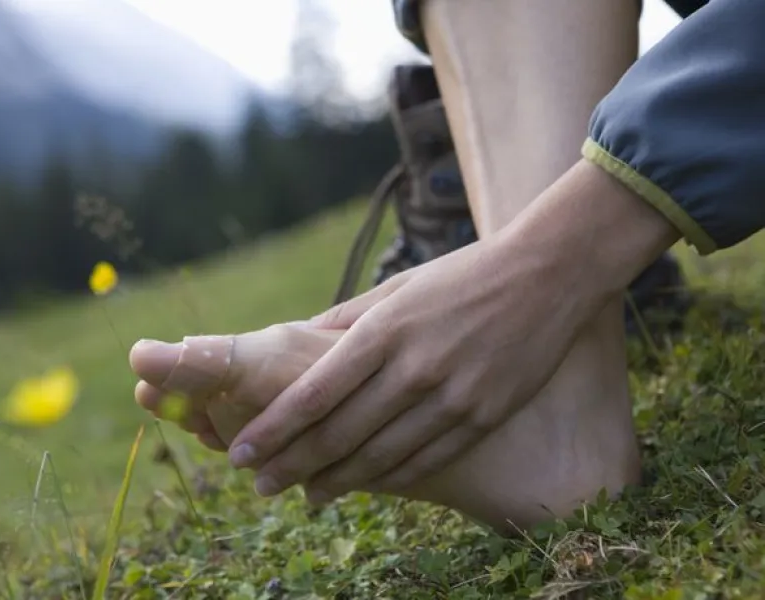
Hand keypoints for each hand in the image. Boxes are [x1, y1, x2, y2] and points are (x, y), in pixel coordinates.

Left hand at [226, 160, 679, 501]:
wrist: (547, 273)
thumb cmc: (462, 276)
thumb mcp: (399, 286)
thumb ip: (347, 319)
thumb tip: (299, 340)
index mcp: (385, 330)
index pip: (316, 394)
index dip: (276, 429)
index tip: (244, 451)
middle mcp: (414, 367)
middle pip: (340, 432)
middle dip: (293, 463)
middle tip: (260, 484)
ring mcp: (453, 395)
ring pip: (382, 454)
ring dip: (337, 480)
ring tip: (305, 496)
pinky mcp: (484, 413)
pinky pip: (427, 458)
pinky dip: (390, 478)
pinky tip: (365, 487)